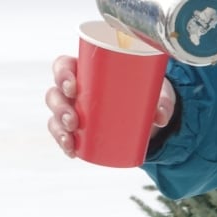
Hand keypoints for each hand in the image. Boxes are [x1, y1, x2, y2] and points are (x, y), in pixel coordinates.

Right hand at [45, 54, 175, 157]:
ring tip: (70, 139)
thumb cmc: (143, 92)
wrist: (146, 115)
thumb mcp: (154, 91)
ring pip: (54, 115)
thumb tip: (160, 116)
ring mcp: (73, 109)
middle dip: (60, 108)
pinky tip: (71, 151)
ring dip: (58, 127)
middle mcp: (74, 89)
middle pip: (55, 93)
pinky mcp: (77, 129)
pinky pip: (62, 134)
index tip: (73, 87)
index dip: (62, 75)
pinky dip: (64, 143)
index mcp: (86, 70)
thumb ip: (161, 101)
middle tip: (73, 120)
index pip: (64, 66)